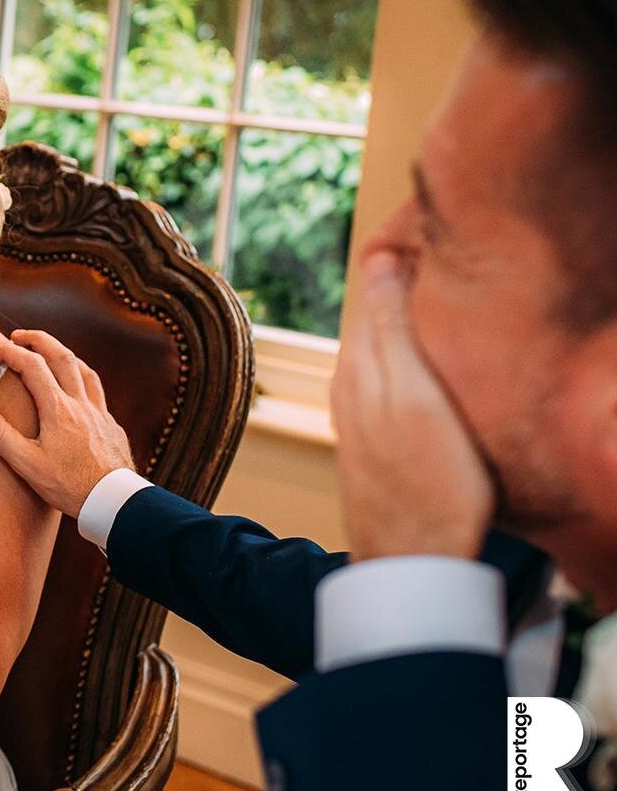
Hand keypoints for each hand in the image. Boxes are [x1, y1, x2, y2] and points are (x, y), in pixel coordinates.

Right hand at [0, 329, 133, 513]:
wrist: (114, 501)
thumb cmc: (69, 486)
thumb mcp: (27, 464)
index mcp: (57, 408)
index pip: (30, 366)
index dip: (7, 354)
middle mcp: (80, 403)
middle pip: (61, 355)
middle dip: (38, 340)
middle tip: (18, 336)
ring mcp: (99, 412)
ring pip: (83, 369)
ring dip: (63, 354)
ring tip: (49, 353)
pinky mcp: (111, 425)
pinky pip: (96, 390)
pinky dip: (82, 378)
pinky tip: (78, 390)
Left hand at [331, 251, 492, 561]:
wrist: (416, 562)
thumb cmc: (430, 481)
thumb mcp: (415, 393)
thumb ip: (391, 327)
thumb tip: (378, 260)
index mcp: (361, 369)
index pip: (374, 296)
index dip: (395, 262)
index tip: (420, 229)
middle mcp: (352, 391)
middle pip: (375, 325)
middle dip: (398, 290)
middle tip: (435, 253)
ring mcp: (362, 423)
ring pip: (382, 357)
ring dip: (401, 329)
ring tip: (438, 301)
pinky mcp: (378, 449)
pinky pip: (389, 388)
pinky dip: (404, 365)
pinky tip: (427, 372)